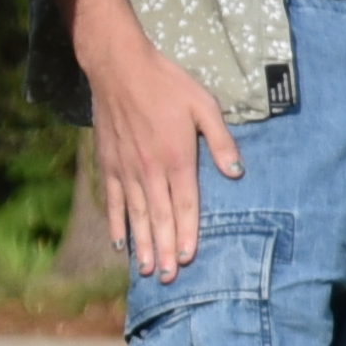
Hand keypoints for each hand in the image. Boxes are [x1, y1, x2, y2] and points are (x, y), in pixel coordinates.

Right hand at [84, 38, 241, 279]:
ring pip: (136, 215)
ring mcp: (126, 169)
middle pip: (159, 217)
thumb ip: (221, 140)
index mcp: (176, 157)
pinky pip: (114, 200)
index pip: (185, 204)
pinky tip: (119, 242)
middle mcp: (149, 169)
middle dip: (164, 249)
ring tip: (146, 269)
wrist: (119, 68)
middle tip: (167, 277)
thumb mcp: (204, 104)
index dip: (187, 234)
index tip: (189, 259)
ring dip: (142, 244)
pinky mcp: (109, 163)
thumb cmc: (167, 83)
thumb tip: (236, 172)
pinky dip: (116, 223)